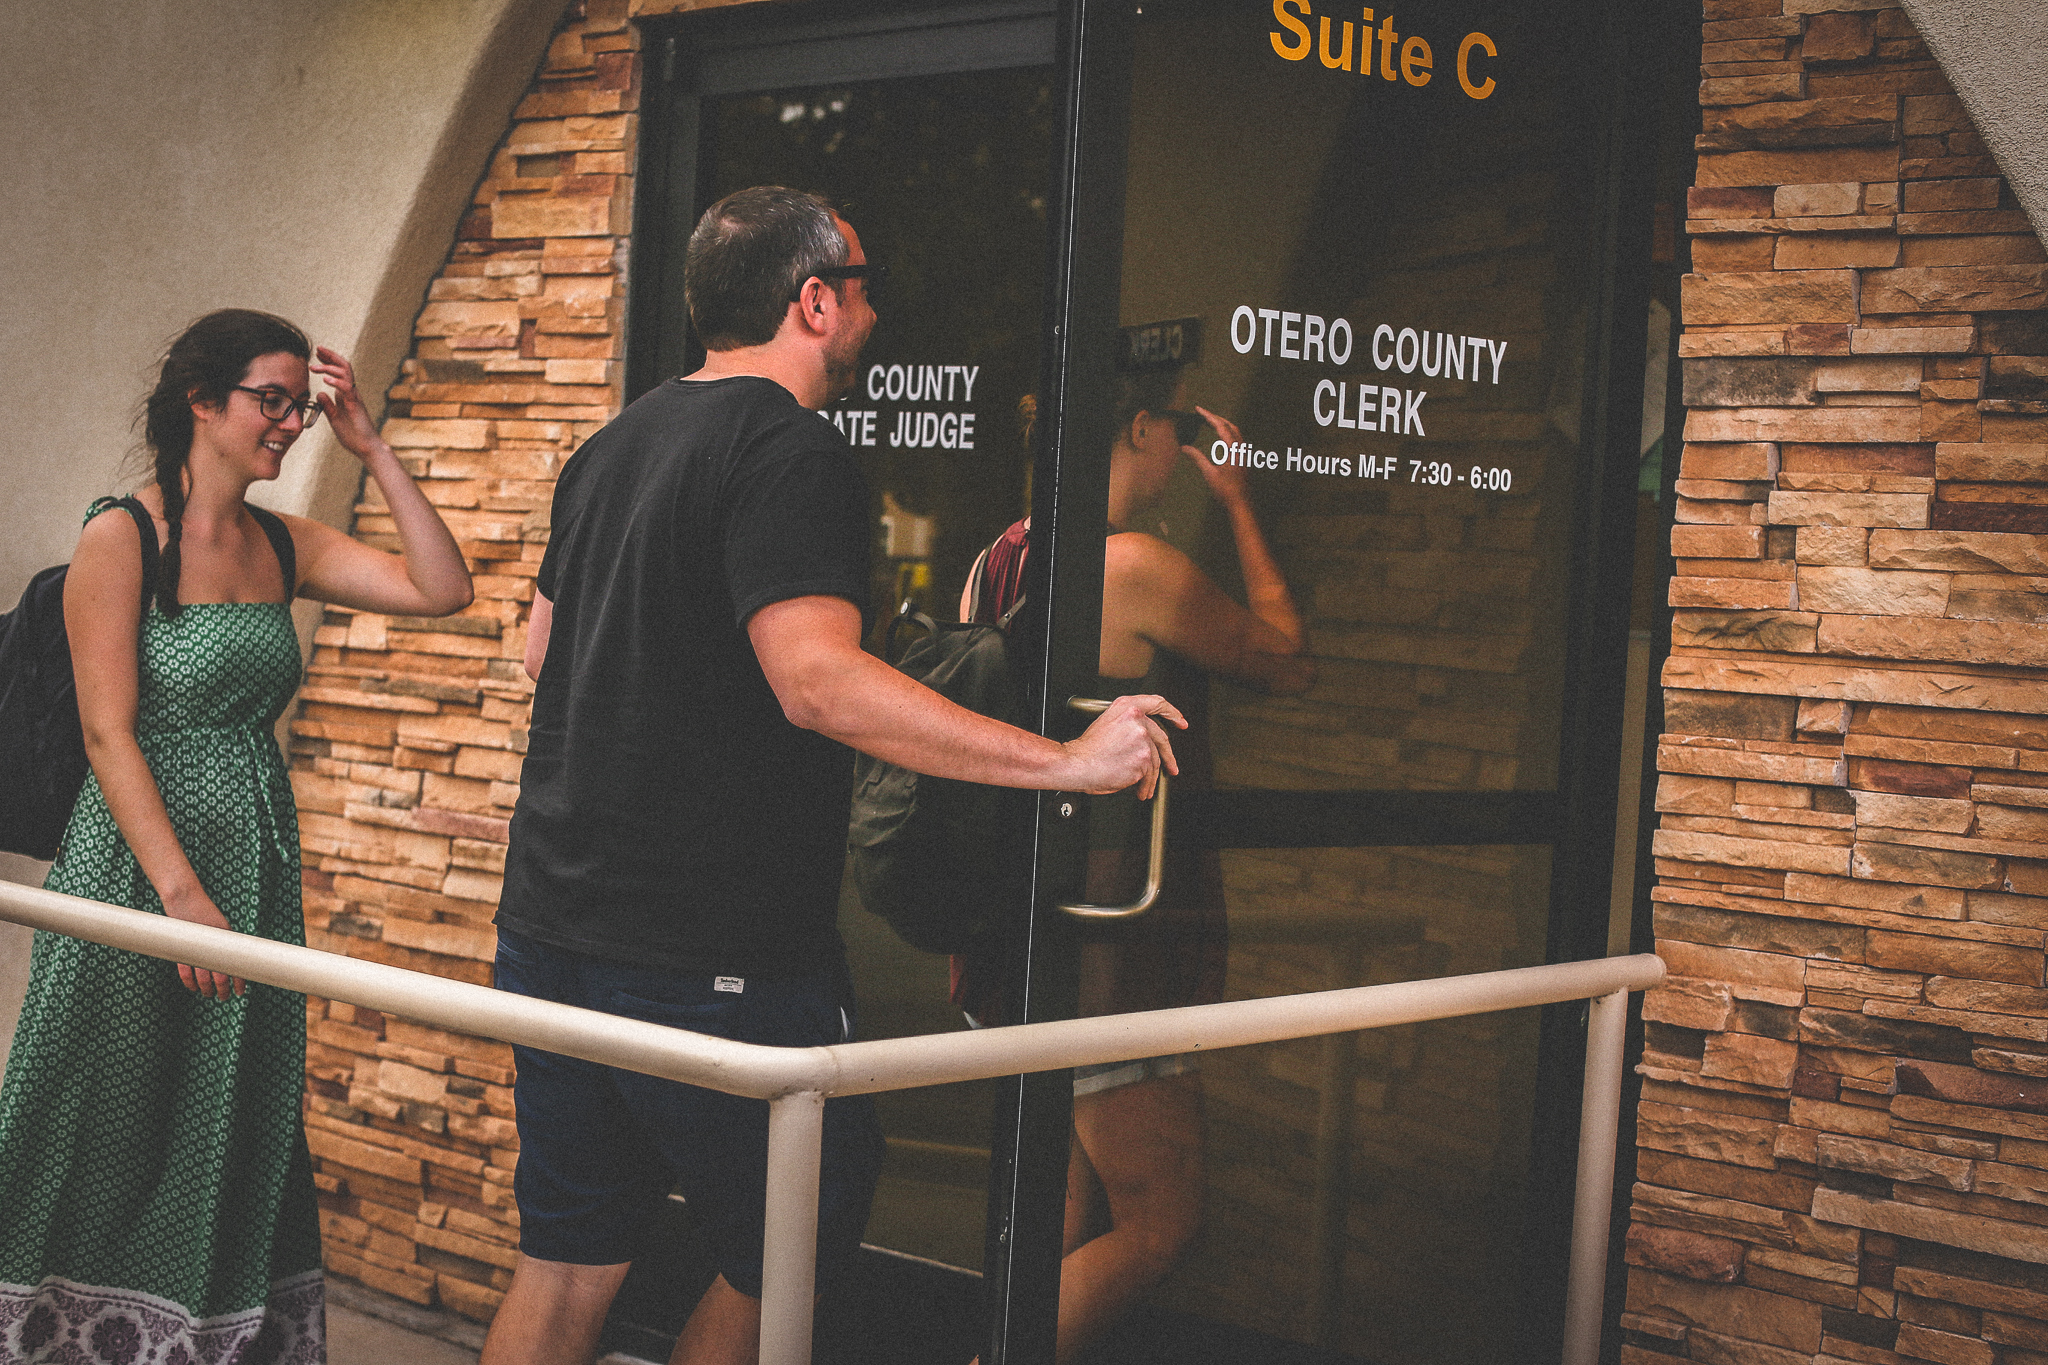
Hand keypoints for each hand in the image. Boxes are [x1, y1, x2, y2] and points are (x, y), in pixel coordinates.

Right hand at [160, 885, 244, 999]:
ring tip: (209, 995)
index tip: (241, 992)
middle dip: (223, 990)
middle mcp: (214, 946)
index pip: (236, 966)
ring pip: (203, 978)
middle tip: (225, 998)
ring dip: (207, 990)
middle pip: (220, 977)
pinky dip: (189, 983)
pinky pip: (185, 972)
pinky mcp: (183, 949)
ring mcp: (197, 949)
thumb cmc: (204, 912)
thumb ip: (224, 942)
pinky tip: (194, 988)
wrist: (185, 899)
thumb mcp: (220, 926)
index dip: (239, 982)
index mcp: (227, 940)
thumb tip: (231, 960)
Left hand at [310, 345, 383, 460]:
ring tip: (314, 367)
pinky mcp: (355, 405)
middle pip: (344, 367)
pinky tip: (325, 380)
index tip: (317, 354)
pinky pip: (347, 389)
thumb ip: (327, 405)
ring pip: (345, 374)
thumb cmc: (352, 435)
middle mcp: (351, 392)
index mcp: (345, 394)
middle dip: (330, 356)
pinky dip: (336, 382)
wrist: (365, 448)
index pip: (338, 372)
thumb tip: (319, 393)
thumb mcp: (334, 418)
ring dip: (329, 367)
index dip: (328, 361)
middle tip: (318, 349)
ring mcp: (354, 397)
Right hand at [1060, 694, 1184, 797]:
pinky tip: (1140, 789)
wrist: (1077, 764)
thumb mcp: (1106, 723)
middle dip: (1168, 756)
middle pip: (1161, 738)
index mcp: (1127, 707)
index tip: (1180, 721)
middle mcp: (1136, 719)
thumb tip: (1146, 736)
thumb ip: (1129, 722)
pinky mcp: (1143, 757)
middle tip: (1171, 766)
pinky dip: (1146, 784)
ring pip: (1155, 760)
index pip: (1157, 703)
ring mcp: (1141, 738)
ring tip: (1145, 786)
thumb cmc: (1088, 750)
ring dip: (1152, 777)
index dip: (1172, 712)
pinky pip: (1150, 774)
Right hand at [1182, 406, 1249, 505]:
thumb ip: (1197, 458)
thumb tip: (1184, 447)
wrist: (1240, 503)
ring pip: (1235, 431)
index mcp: (1232, 448)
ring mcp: (1243, 452)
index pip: (1220, 425)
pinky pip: (1237, 438)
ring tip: (1210, 421)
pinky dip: (1228, 432)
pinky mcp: (1243, 458)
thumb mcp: (1209, 473)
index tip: (1198, 409)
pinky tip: (1221, 437)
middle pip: (1229, 425)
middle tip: (1202, 414)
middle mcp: (1240, 447)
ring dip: (1223, 424)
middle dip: (1216, 417)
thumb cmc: (1225, 490)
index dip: (1208, 416)